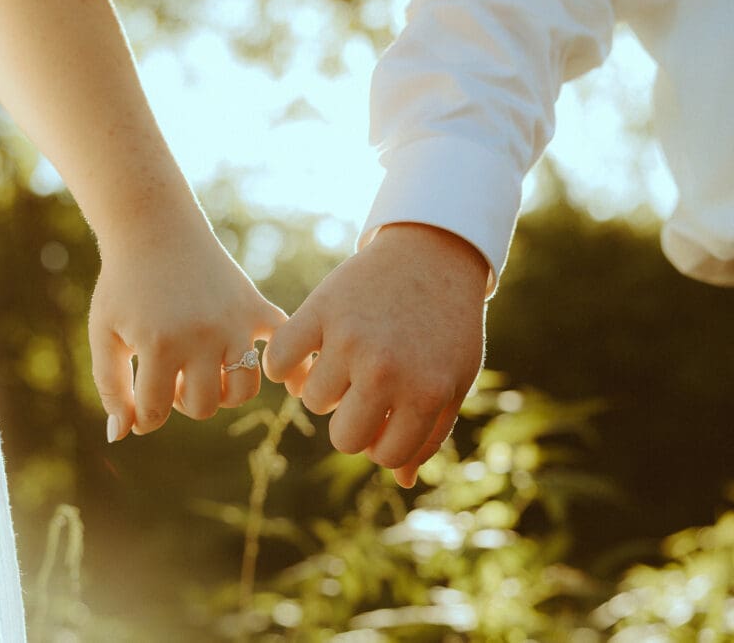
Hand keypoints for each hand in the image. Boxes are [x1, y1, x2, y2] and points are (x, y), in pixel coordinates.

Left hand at [89, 227, 286, 441]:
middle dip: (182, 402)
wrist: (155, 229)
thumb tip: (123, 436)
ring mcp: (234, 323)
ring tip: (202, 371)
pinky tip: (290, 381)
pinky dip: (294, 364)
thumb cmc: (123, 284)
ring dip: (221, 391)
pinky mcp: (254, 308)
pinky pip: (284, 342)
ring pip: (242, 389)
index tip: (138, 401)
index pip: (156, 413)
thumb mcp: (104, 334)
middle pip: (204, 406)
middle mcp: (203, 338)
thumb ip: (111, 387)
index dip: (143, 417)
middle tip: (168, 377)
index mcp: (161, 346)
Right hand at [263, 223, 487, 487]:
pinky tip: (306, 350)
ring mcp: (349, 340)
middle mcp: (386, 371)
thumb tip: (401, 481)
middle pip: (344, 438)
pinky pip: (280, 361)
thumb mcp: (453, 379)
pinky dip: (284, 362)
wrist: (432, 252)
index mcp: (425, 393)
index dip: (383, 438)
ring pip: (311, 401)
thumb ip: (430, 432)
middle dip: (351, 421)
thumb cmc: (446, 324)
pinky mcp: (319, 310)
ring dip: (324, 386)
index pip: (385, 454)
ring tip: (343, 359)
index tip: (386, 414)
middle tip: (361, 392)